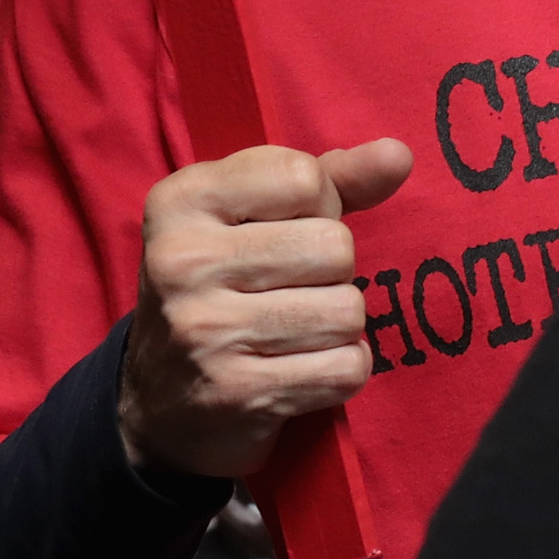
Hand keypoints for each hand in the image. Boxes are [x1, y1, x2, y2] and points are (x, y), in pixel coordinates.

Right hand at [115, 140, 413, 481]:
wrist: (160, 403)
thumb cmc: (224, 287)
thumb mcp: (256, 217)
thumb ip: (332, 179)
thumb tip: (399, 154)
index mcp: (182, 200)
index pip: (304, 178)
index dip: (321, 205)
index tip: (287, 230)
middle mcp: (182, 261)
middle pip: (334, 247)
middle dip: (333, 272)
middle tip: (292, 289)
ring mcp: (205, 331)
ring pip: (347, 311)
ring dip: (338, 326)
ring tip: (296, 331)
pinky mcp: (236, 393)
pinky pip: (346, 369)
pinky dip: (341, 370)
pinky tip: (301, 369)